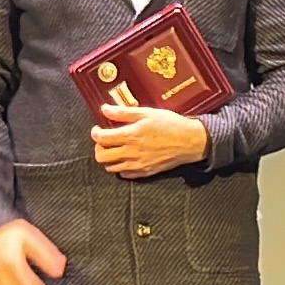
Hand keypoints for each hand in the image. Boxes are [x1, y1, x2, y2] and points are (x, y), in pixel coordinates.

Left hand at [91, 103, 209, 179]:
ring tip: (114, 148)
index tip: (97, 129)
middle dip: (98, 147)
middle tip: (104, 140)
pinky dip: (120, 167)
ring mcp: (138, 165)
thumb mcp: (147, 113)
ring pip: (110, 167)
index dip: (95, 133)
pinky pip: (124, 174)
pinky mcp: (145, 172)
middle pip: (101, 156)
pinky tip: (126, 157)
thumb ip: (123, 112)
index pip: (101, 138)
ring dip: (108, 158)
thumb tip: (105, 109)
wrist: (190, 141)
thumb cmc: (171, 125)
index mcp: (131, 136)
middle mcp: (131, 152)